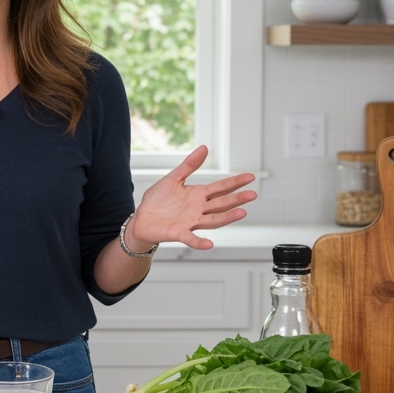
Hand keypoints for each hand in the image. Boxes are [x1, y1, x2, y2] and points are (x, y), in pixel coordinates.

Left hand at [128, 145, 257, 250]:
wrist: (141, 219)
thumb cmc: (157, 201)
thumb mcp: (173, 178)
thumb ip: (189, 165)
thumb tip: (204, 148)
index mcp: (197, 195)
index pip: (221, 188)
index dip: (235, 182)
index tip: (250, 177)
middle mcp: (198, 209)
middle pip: (221, 204)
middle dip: (237, 199)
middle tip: (252, 194)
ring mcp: (190, 222)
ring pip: (213, 220)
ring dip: (227, 218)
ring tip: (241, 213)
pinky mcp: (179, 233)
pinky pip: (191, 238)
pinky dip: (199, 241)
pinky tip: (209, 243)